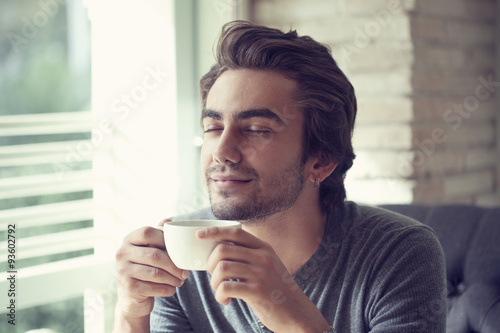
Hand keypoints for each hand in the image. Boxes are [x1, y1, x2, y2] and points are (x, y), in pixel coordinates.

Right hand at [115, 219, 188, 320]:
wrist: (131, 298)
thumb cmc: (145, 268)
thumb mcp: (149, 250)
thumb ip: (157, 236)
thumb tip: (167, 221)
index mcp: (129, 240)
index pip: (147, 233)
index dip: (165, 239)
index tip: (178, 250)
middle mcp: (122, 253)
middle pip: (155, 255)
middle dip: (174, 265)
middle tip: (185, 272)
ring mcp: (123, 271)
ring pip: (156, 273)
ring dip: (173, 278)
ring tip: (180, 280)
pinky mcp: (129, 288)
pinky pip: (154, 287)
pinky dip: (167, 289)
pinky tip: (172, 289)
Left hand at [198, 227, 330, 332]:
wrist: (298, 313)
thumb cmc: (276, 289)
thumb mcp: (268, 265)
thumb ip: (249, 255)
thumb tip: (219, 249)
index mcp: (264, 248)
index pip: (235, 232)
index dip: (214, 231)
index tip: (199, 235)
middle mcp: (263, 257)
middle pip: (223, 250)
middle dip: (210, 263)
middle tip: (214, 276)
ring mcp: (261, 274)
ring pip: (221, 268)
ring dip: (214, 282)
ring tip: (220, 290)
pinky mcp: (258, 291)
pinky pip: (226, 287)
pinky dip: (220, 296)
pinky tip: (226, 300)